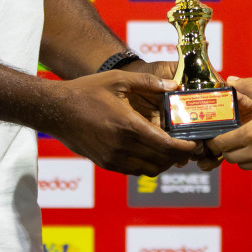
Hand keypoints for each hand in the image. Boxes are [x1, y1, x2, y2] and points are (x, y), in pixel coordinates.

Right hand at [48, 70, 200, 175]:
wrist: (56, 110)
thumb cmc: (86, 91)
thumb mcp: (118, 80)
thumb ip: (148, 83)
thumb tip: (174, 85)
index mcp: (128, 126)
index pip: (166, 146)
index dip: (185, 148)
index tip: (195, 144)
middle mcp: (122, 147)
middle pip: (162, 161)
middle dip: (178, 156)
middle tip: (187, 146)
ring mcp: (113, 158)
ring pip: (149, 170)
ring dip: (164, 162)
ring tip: (170, 149)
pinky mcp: (105, 163)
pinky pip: (134, 171)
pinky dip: (147, 165)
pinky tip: (150, 151)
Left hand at [204, 77, 251, 173]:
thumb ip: (249, 87)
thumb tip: (232, 80)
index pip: (222, 144)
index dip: (216, 141)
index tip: (215, 136)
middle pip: (230, 157)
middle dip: (228, 149)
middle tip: (231, 138)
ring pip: (244, 165)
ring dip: (242, 156)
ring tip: (250, 142)